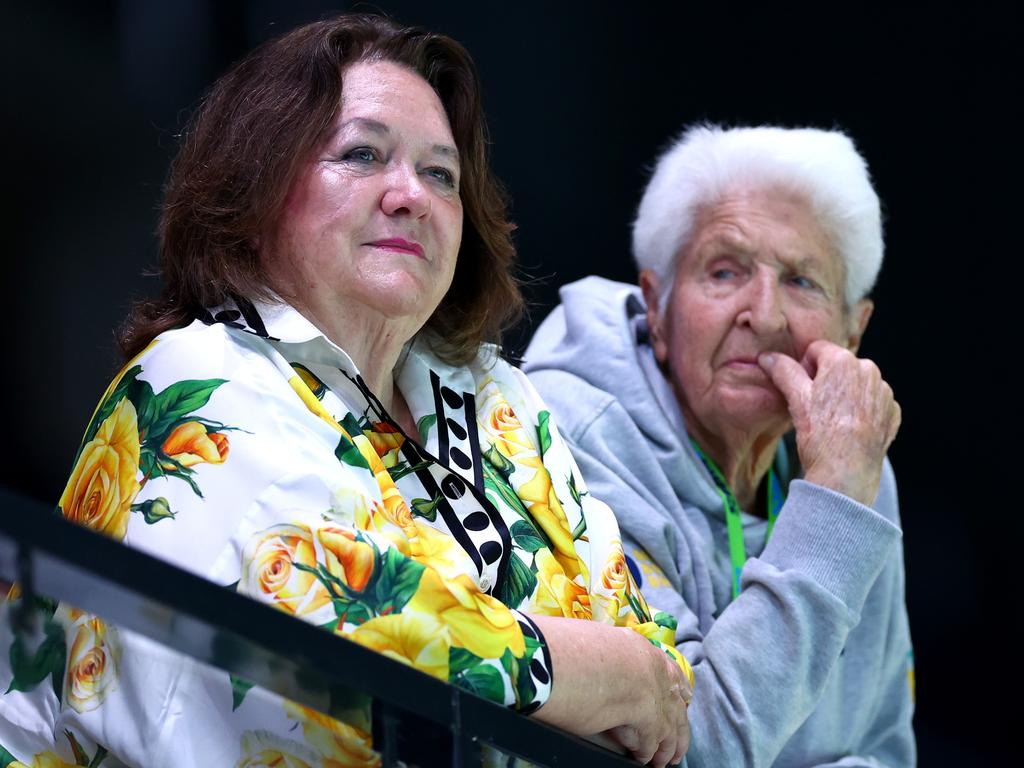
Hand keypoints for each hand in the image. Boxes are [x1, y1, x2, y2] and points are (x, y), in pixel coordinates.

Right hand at [529, 618, 690, 766]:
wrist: (549, 656)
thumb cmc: (560, 649)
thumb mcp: (593, 644)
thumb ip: (612, 660)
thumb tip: (612, 675)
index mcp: (636, 646)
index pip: (668, 670)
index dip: (677, 690)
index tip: (683, 701)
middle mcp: (650, 665)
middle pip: (675, 702)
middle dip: (678, 727)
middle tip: (676, 746)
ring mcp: (650, 688)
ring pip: (670, 724)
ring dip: (667, 745)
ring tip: (663, 760)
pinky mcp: (643, 712)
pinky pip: (652, 740)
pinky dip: (648, 752)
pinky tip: (643, 759)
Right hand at [759, 340, 900, 505]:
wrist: (846, 473)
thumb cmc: (820, 435)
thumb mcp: (795, 399)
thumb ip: (783, 371)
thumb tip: (767, 356)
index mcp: (843, 361)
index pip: (817, 350)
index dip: (804, 368)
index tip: (801, 390)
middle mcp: (869, 370)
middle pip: (839, 366)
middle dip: (826, 380)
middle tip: (814, 407)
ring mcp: (883, 392)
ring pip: (856, 384)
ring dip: (844, 395)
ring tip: (832, 420)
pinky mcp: (892, 412)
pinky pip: (872, 402)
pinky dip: (861, 411)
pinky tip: (849, 428)